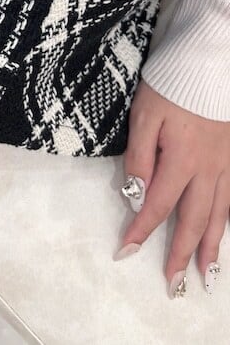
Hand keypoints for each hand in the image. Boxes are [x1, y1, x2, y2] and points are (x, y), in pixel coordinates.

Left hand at [116, 78, 229, 296]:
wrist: (212, 59)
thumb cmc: (171, 83)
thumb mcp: (144, 114)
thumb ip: (139, 156)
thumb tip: (134, 193)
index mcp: (181, 160)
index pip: (156, 205)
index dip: (141, 231)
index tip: (126, 253)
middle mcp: (209, 169)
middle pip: (194, 220)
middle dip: (182, 255)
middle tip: (175, 286)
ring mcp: (227, 164)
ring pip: (220, 215)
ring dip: (212, 248)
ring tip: (206, 276)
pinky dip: (228, 221)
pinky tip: (225, 232)